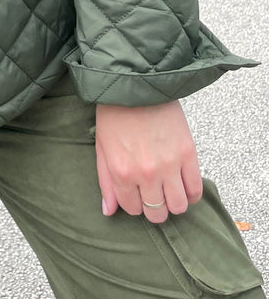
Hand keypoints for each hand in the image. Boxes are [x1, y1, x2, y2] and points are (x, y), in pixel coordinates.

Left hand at [95, 101, 202, 223]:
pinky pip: (196, 190)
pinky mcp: (188, 155)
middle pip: (158, 213)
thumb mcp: (102, 149)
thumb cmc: (115, 115)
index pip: (133, 210)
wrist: (137, 85)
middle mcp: (146, 174)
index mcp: (121, 173)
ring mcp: (169, 165)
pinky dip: (191, 194)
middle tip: (154, 195)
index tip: (137, 194)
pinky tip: (183, 185)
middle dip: (155, 209)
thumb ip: (106, 183)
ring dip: (174, 204)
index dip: (135, 205)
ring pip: (179, 207)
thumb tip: (108, 211)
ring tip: (169, 190)